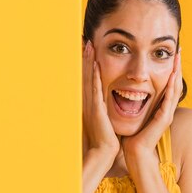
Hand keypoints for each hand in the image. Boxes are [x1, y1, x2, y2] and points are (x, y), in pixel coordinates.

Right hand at [82, 40, 119, 156]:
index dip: (88, 64)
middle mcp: (89, 101)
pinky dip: (94, 76)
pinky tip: (95, 65)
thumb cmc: (105, 138)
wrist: (104, 151)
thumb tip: (105, 103)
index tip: (89, 50)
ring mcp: (92, 104)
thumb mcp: (104, 120)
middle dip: (86, 58)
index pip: (89, 79)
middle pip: (86, 74)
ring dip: (88, 62)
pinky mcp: (96, 109)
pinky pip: (95, 89)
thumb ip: (103, 110)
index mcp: (92, 102)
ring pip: (89, 78)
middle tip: (86, 41)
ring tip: (88, 46)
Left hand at [121, 49, 182, 165]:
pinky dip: (171, 87)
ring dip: (177, 72)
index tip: (169, 53)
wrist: (134, 152)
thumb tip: (125, 89)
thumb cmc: (131, 136)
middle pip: (174, 83)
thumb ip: (135, 104)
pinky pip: (169, 100)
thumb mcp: (134, 114)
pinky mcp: (164, 119)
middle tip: (179, 49)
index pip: (167, 84)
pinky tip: (172, 75)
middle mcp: (166, 109)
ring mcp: (167, 114)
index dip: (169, 68)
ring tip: (178, 57)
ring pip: (175, 89)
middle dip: (177, 66)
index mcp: (160, 107)